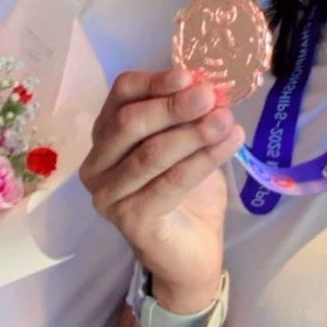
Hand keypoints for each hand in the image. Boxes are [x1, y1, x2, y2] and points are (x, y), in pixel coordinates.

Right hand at [79, 67, 243, 313]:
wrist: (191, 251)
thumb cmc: (186, 191)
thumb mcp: (187, 142)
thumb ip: (190, 116)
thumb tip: (210, 86)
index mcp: (105, 134)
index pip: (121, 95)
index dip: (155, 82)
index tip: (190, 75)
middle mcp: (96, 164)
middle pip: (130, 122)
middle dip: (173, 106)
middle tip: (210, 96)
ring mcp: (108, 195)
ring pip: (151, 153)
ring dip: (193, 133)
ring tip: (226, 120)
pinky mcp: (129, 219)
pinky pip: (169, 183)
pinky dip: (203, 160)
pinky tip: (229, 144)